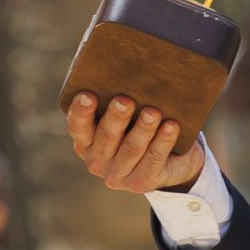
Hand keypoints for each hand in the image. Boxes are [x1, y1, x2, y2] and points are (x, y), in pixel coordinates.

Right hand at [67, 93, 204, 192]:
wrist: (169, 161)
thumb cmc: (140, 127)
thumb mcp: (125, 116)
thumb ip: (116, 99)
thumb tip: (128, 67)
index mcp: (85, 141)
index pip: (77, 126)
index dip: (82, 111)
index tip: (88, 95)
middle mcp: (96, 160)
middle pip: (107, 136)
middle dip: (117, 117)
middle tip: (126, 100)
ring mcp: (118, 174)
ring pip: (132, 148)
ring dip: (144, 129)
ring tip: (153, 112)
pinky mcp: (141, 182)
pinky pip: (154, 159)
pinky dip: (163, 141)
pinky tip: (171, 126)